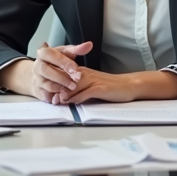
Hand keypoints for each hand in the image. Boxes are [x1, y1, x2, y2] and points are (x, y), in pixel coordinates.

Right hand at [30, 42, 92, 102]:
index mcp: (42, 53)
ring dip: (61, 87)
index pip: (49, 54)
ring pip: (47, 84)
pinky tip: (65, 96)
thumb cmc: (55, 62)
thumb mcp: (64, 53)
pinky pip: (47, 96)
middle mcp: (37, 66)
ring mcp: (37, 79)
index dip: (62, 61)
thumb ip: (76, 50)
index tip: (75, 68)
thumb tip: (89, 45)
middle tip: (76, 80)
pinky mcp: (38, 92)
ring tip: (73, 88)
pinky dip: (57, 97)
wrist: (41, 74)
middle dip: (62, 76)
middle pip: (46, 70)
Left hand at [59, 68, 176, 104]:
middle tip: (49, 99)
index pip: (65, 75)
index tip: (48, 92)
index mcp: (83, 72)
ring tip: (56, 102)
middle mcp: (86, 74)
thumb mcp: (92, 85)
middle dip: (57, 90)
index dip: (56, 83)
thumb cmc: (109, 87)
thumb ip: (79, 88)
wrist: (128, 86)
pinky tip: (71, 103)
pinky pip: (85, 93)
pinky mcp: (100, 88)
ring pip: (74, 86)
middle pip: (67, 80)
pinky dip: (77, 98)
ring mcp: (93, 80)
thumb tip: (65, 96)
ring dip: (64, 95)